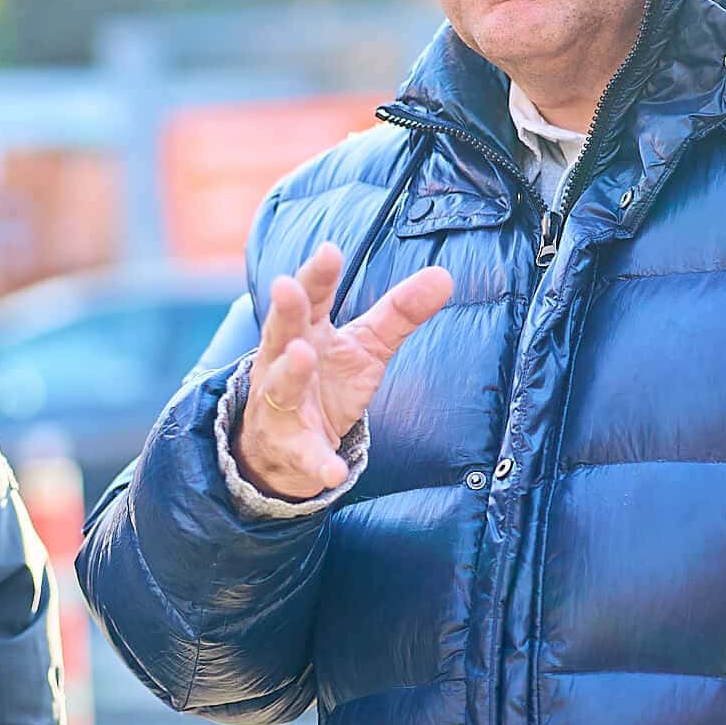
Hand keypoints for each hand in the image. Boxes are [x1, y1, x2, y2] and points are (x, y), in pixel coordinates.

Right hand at [236, 245, 453, 502]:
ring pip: (281, 385)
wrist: (284, 447)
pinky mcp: (292, 448)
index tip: (330, 250)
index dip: (318, 275)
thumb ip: (399, 313)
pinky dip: (317, 464)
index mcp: (307, 332)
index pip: (311, 298)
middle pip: (281, 331)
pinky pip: (304, 456)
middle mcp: (283, 362)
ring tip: (302, 355)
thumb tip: (444, 275)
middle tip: (287, 285)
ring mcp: (282, 406)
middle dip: (285, 309)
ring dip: (290, 370)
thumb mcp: (364, 346)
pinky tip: (333, 473)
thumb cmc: (324, 382)